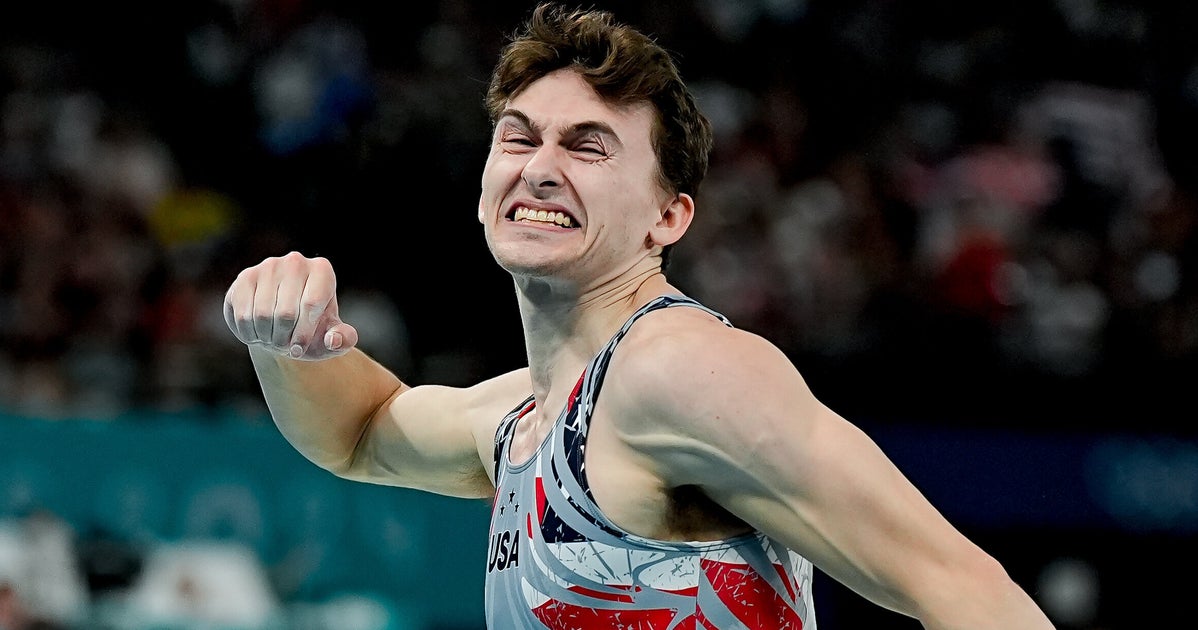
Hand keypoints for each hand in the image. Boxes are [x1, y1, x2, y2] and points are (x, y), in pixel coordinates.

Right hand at [223, 251, 358, 360]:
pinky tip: (257, 334)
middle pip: (285, 313)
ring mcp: (268, 266)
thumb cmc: (314, 329)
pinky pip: (242, 314)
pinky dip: (249, 333)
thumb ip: (344, 340)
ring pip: (261, 314)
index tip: (300, 349)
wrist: (285, 324)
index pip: (311, 304)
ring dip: (266, 337)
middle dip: (284, 338)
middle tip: (285, 345)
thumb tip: (334, 340)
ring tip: (273, 339)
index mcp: (322, 270)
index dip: (303, 334)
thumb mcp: (333, 337)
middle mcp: (295, 261)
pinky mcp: (245, 277)